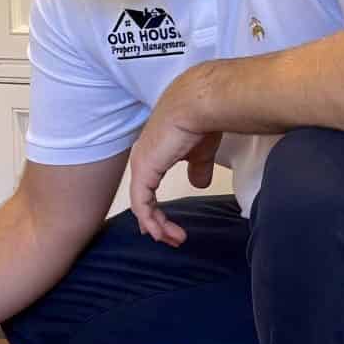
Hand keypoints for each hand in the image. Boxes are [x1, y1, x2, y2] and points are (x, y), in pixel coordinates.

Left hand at [127, 77, 223, 247]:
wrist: (201, 104)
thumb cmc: (203, 120)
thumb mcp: (200, 152)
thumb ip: (198, 167)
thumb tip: (200, 182)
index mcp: (153, 153)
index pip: (147, 186)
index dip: (155, 209)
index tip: (168, 227)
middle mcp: (142, 159)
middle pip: (142, 199)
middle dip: (155, 223)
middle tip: (172, 239)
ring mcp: (141, 165)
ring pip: (141, 205)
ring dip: (157, 226)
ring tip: (174, 239)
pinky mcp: (144, 170)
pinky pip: (142, 204)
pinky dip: (151, 221)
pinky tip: (161, 232)